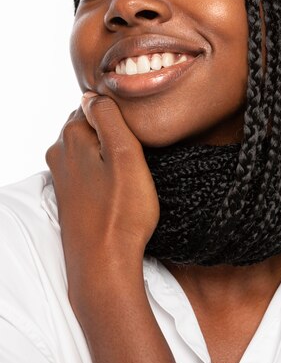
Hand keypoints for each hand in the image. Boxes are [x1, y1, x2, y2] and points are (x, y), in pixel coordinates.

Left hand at [45, 93, 159, 301]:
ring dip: (108, 154)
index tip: (138, 136)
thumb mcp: (126, 155)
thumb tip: (94, 95)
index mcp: (72, 137)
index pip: (95, 104)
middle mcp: (59, 154)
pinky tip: (117, 189)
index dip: (120, 115)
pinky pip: (86, 169)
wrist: (103, 267)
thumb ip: (109, 118)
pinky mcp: (68, 197)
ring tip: (131, 174)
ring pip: (89, 148)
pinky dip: (102, 172)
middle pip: (90, 126)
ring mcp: (62, 177)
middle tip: (138, 155)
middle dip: (112, 133)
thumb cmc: (121, 213)